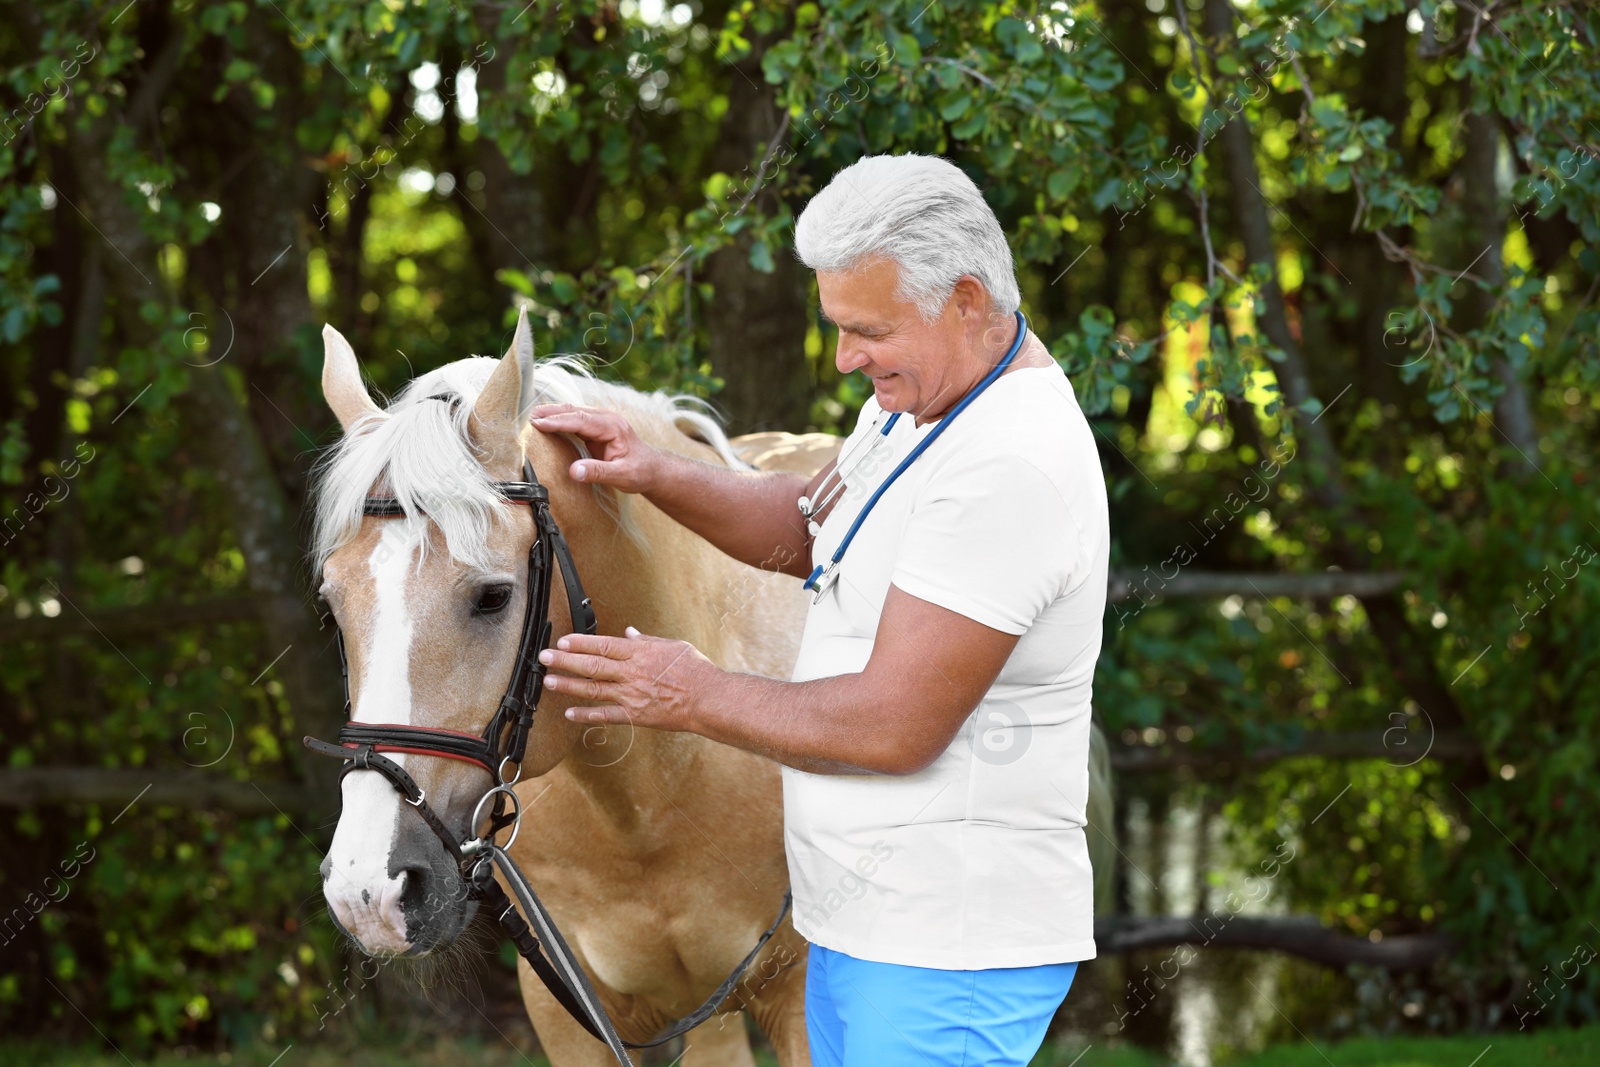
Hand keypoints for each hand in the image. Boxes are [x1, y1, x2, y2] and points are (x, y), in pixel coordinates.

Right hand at [529, 403, 659, 493]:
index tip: (538, 423)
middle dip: (551, 412)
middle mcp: (607, 419)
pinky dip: (559, 419)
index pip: (581, 420)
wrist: (653, 469)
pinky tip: (545, 421)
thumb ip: (599, 472)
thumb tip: (574, 471)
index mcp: (613, 427)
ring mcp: (601, 421)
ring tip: (531, 416)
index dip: (558, 421)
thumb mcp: (623, 476)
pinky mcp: (596, 427)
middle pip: (575, 411)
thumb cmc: (640, 472)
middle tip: (528, 416)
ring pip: (573, 412)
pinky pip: (575, 419)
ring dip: (553, 413)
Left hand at [539, 627, 719, 730]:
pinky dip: (587, 714)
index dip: (580, 643)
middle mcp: (631, 673)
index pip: (603, 645)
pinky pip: (606, 715)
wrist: (707, 699)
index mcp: (640, 653)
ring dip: (568, 685)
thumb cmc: (695, 670)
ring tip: (548, 681)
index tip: (562, 641)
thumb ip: (647, 641)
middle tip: (545, 657)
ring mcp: (631, 695)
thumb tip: (630, 634)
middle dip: (565, 660)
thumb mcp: (672, 646)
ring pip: (593, 689)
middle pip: (592, 665)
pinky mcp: (635, 716)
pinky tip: (570, 713)